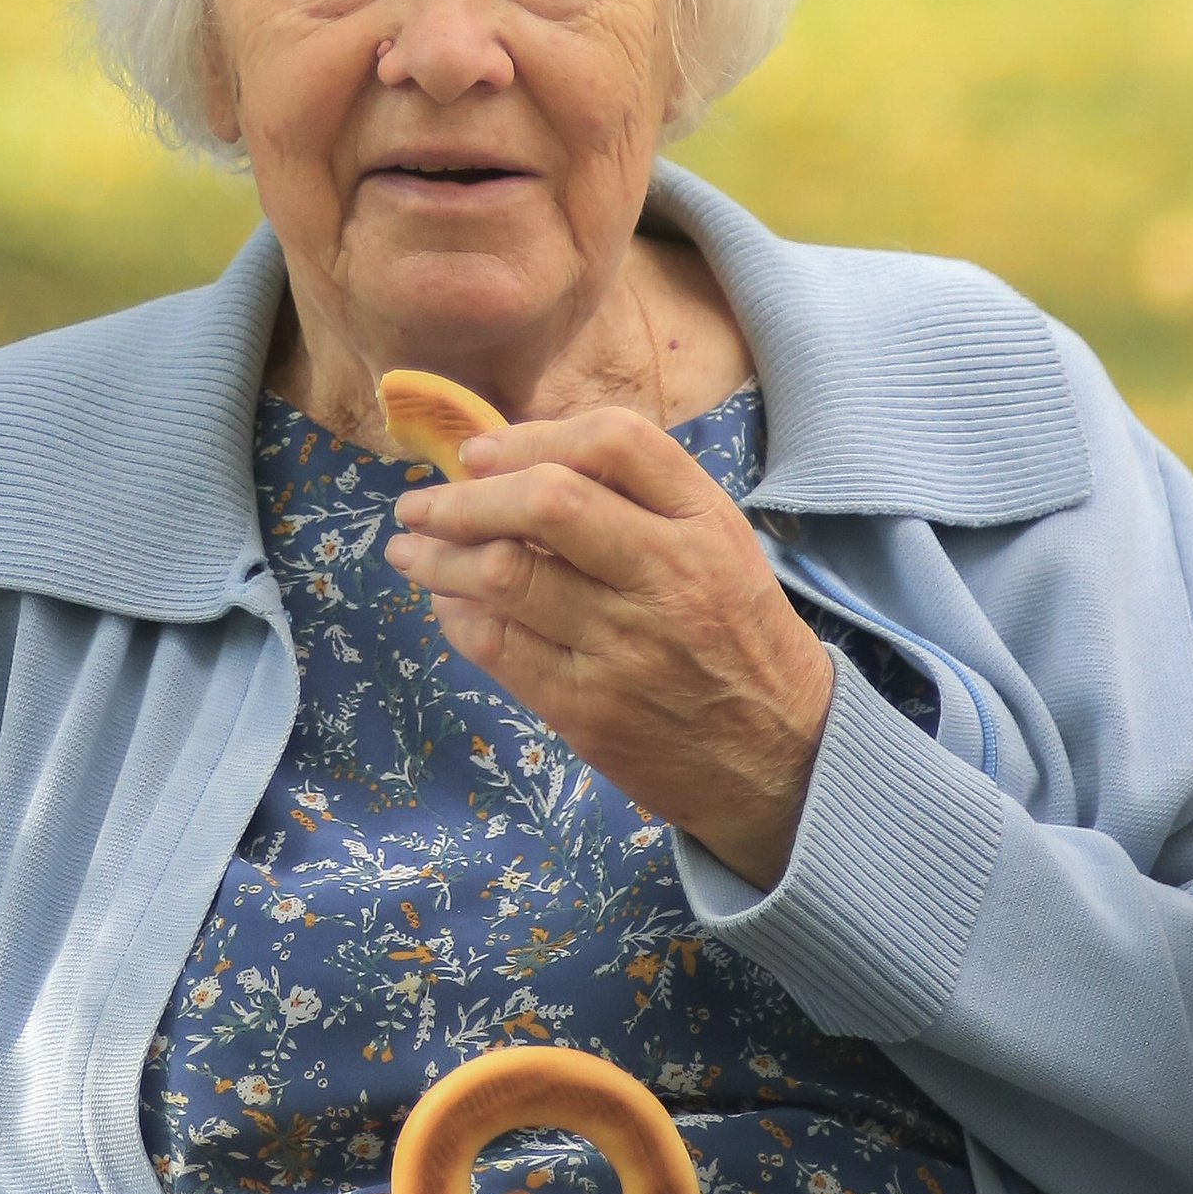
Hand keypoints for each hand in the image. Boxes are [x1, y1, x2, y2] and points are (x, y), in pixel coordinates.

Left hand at [385, 406, 832, 885]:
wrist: (782, 756)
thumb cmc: (733, 633)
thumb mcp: (717, 544)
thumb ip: (636, 497)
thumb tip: (512, 460)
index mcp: (704, 522)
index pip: (613, 442)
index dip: (529, 437)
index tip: (476, 453)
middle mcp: (668, 574)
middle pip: (548, 502)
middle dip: (463, 498)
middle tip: (418, 505)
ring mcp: (627, 645)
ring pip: (505, 575)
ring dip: (437, 558)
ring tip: (410, 551)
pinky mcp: (590, 709)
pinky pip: (498, 647)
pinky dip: (457, 618)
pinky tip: (446, 606)